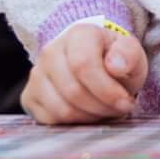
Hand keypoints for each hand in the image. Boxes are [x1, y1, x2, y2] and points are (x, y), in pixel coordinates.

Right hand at [23, 21, 147, 123]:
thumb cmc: (113, 59)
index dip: (106, 90)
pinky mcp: (29, 97)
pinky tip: (88, 114)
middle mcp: (50, 52)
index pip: (83, 65)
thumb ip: (129, 54)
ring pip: (62, 110)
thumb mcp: (130, 53)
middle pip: (73, 91)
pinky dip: (74, 124)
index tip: (125, 101)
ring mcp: (36, 75)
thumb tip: (116, 65)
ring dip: (89, 118)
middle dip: (101, 107)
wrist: (92, 63)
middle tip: (119, 109)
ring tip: (105, 110)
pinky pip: (51, 121)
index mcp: (77, 35)